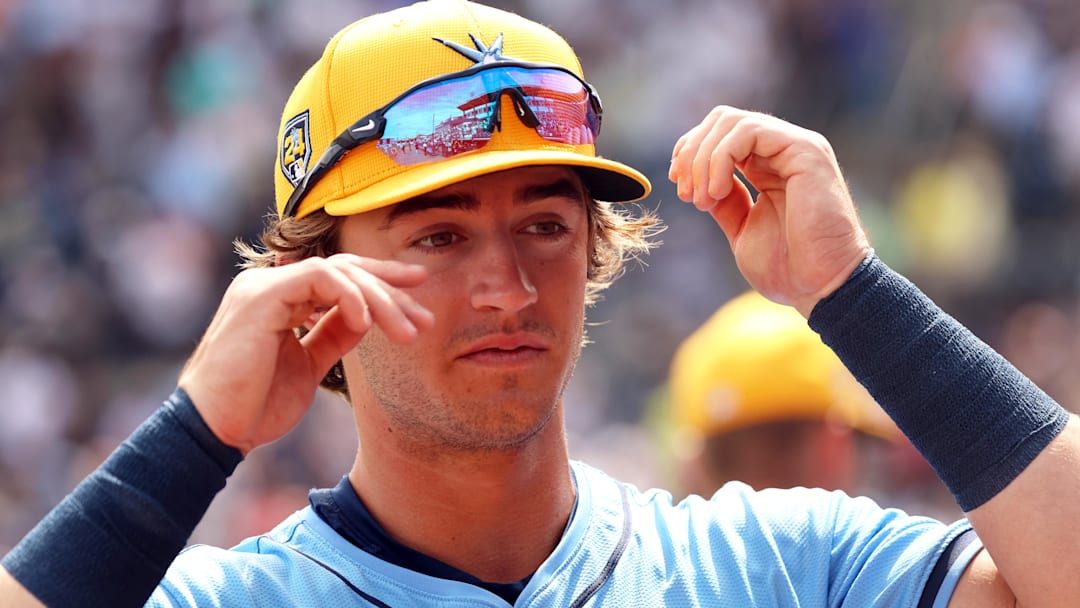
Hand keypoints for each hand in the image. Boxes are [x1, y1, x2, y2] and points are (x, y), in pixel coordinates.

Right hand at [177, 254, 433, 454]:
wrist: (213, 430)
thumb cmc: (254, 404)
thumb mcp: (308, 365)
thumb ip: (333, 336)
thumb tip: (367, 317)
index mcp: (279, 298)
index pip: (338, 276)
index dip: (380, 282)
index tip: (416, 297)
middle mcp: (270, 285)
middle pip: (344, 268)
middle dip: (390, 288)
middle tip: (424, 318)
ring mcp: (262, 287)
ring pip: (337, 271)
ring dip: (379, 299)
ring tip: (406, 331)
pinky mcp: (260, 297)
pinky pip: (318, 278)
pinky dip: (349, 296)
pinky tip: (367, 323)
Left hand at [668, 106, 869, 315]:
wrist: (820, 287)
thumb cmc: (787, 268)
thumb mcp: (741, 228)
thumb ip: (724, 201)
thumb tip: (697, 181)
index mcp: (768, 167)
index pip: (720, 134)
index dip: (690, 152)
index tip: (678, 185)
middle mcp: (782, 151)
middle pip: (722, 120)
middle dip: (692, 152)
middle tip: (686, 193)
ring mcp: (795, 147)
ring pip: (731, 122)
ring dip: (703, 159)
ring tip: (703, 199)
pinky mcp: (805, 150)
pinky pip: (749, 132)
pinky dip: (721, 158)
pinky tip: (718, 191)